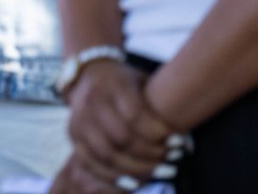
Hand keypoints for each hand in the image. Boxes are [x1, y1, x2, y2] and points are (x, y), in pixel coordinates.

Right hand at [64, 59, 173, 183]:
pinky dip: (114, 178)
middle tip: (172, 163)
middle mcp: (93, 101)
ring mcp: (79, 119)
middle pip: (122, 138)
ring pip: (107, 155)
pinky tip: (135, 182)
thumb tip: (184, 143)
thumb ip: (158, 106)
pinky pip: (92, 164)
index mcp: (113, 85)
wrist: (89, 74)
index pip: (136, 115)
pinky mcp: (73, 135)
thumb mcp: (142, 82)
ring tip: (159, 173)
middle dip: (151, 156)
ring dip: (136, 170)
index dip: (159, 133)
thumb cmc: (126, 83)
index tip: (180, 143)